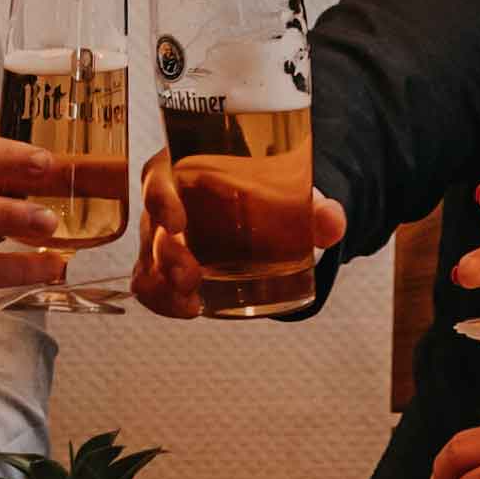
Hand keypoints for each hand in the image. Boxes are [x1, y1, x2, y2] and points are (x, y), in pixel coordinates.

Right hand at [130, 152, 350, 319]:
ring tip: (191, 303)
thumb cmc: (269, 193)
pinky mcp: (168, 266)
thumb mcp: (292, 194)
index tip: (178, 221)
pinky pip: (152, 283)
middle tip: (190, 276)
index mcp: (187, 169)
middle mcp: (169, 202)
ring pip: (147, 259)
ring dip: (161, 284)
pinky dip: (163, 300)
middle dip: (165, 254)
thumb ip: (316, 208)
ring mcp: (164, 237)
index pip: (158, 176)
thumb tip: (332, 222)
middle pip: (151, 225)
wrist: (266, 211)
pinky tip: (188, 310)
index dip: (160, 197)